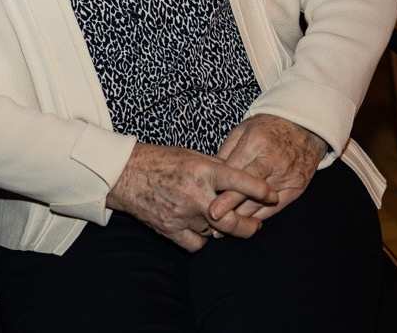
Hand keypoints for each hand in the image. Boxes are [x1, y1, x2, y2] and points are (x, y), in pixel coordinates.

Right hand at [107, 143, 275, 252]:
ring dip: (220, 229)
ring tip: (218, 220)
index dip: (260, 190)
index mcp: (202, 171)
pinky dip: (201, 238)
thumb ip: (215, 167)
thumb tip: (240, 178)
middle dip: (249, 226)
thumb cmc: (158, 160)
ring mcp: (182, 214)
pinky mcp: (170, 229)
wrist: (124, 174)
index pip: (240, 181)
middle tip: (254, 225)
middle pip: (233, 221)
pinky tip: (198, 228)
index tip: (272, 195)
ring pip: (216, 233)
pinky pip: (197, 244)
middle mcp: (195, 194)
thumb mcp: (190, 154)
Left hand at [208, 114, 328, 223]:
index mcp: (256, 145)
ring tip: (223, 229)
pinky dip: (259, 216)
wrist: (304, 127)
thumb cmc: (267, 127)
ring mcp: (286, 177)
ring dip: (242, 217)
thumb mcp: (243, 130)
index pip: (237, 174)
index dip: (224, 194)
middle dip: (231, 209)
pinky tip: (245, 222)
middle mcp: (272, 163)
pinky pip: (276, 208)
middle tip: (213, 224)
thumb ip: (227, 151)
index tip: (212, 210)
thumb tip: (211, 173)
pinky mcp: (296, 188)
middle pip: (249, 193)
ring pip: (261, 204)